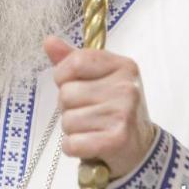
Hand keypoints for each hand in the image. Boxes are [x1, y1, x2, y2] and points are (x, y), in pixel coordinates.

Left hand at [43, 36, 156, 178]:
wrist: (139, 146)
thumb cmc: (112, 108)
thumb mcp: (97, 78)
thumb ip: (72, 59)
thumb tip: (49, 41)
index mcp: (122, 66)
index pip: (75, 61)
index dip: (63, 76)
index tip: (73, 85)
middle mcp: (126, 87)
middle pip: (67, 93)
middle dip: (68, 107)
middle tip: (88, 112)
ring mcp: (123, 114)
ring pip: (68, 120)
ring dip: (72, 129)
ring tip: (91, 128)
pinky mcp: (117, 140)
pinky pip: (72, 143)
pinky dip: (73, 147)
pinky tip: (89, 143)